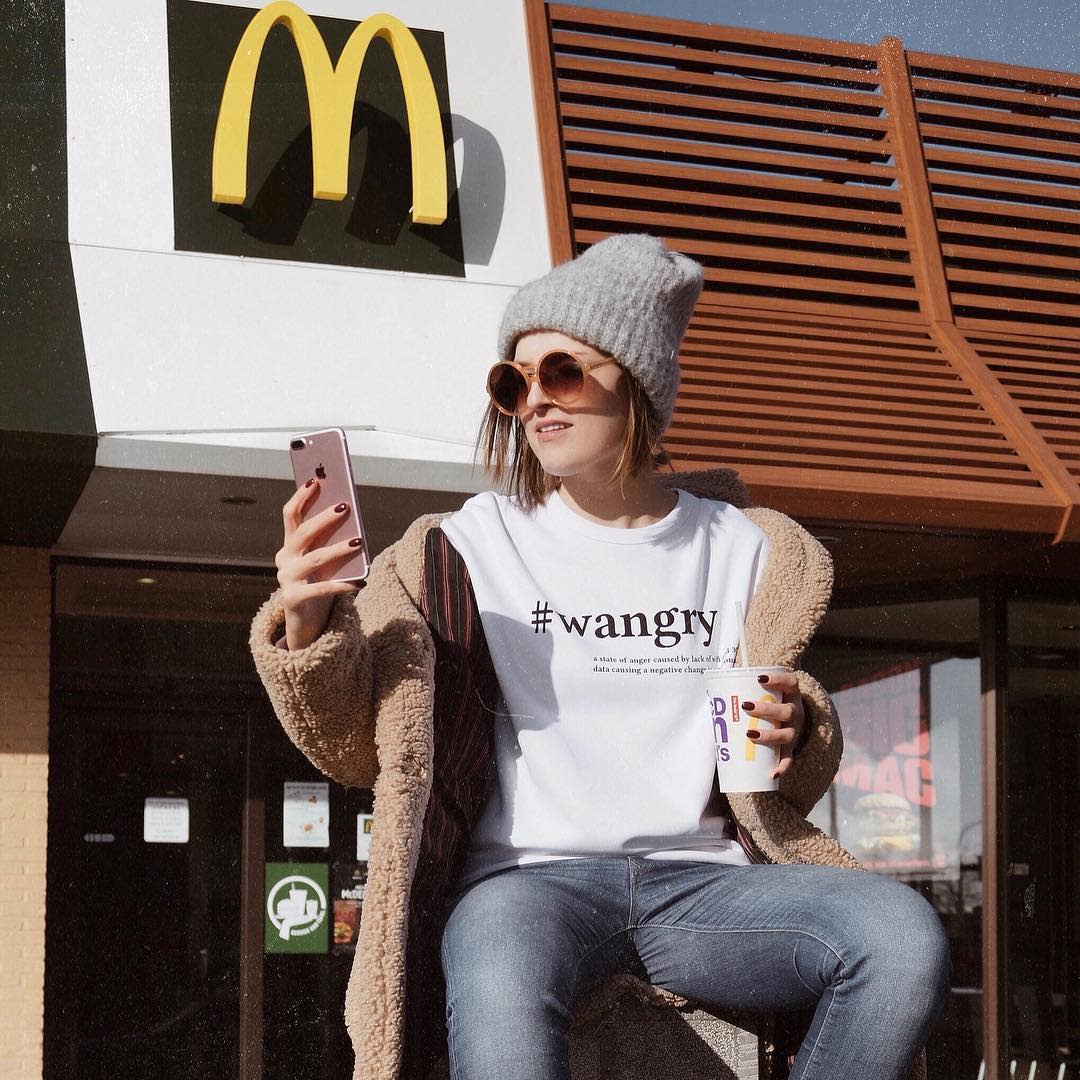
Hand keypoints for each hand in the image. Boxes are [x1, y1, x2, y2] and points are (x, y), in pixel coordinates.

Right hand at [275, 478, 365, 649]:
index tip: (316, 480)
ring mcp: (286, 579)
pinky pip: (321, 590)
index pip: (290, 515)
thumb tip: (350, 517)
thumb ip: (331, 540)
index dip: (301, 496)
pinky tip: (360, 583)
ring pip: (314, 559)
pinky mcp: (293, 599)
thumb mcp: (324, 560)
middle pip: (302, 533)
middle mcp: (284, 559)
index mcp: (289, 545)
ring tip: (359, 542)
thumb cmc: (319, 582)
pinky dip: (342, 585)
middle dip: (323, 518)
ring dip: (337, 549)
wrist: (306, 621)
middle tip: (345, 507)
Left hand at [741, 671, 805, 780]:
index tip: (759, 678)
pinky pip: (788, 759)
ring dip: (769, 736)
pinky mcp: (791, 748)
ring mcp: (795, 730)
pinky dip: (782, 766)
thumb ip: (744, 691)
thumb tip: (711, 693)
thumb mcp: (766, 694)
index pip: (790, 682)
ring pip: (787, 734)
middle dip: (766, 709)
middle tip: (746, 707)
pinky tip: (773, 773)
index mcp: (790, 694)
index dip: (777, 679)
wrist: (791, 720)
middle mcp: (796, 712)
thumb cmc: (771, 704)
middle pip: (786, 710)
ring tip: (750, 735)